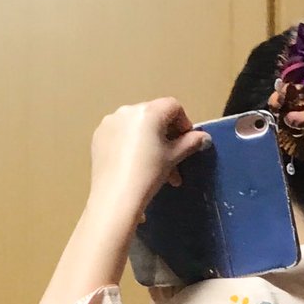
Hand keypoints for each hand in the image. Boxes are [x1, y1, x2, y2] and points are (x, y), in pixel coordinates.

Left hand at [89, 98, 210, 221]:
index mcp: (148, 112)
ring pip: (137, 127)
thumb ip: (190, 143)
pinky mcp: (98, 136)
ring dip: (149, 142)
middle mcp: (128, 110)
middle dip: (166, 136)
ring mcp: (110, 122)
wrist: (116, 197)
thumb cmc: (149, 174)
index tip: (187, 142)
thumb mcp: (173, 158)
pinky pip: (120, 134)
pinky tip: (132, 165)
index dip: (183, 123)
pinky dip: (130, 145)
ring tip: (154, 168)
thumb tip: (205, 138)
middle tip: (173, 161)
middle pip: (154, 116)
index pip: (173, 106)